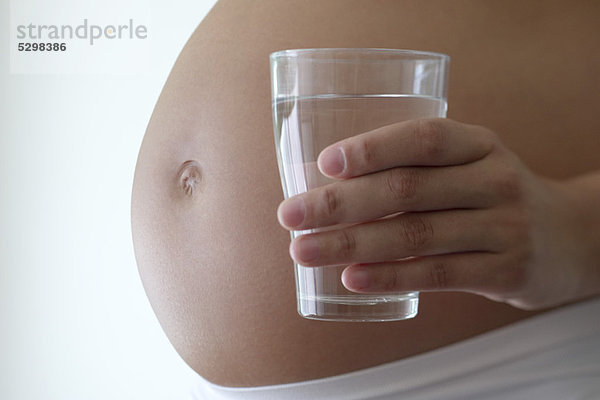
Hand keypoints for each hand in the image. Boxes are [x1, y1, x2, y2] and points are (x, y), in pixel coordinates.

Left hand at [277, 118, 599, 309]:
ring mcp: (502, 226)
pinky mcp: (505, 270)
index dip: (372, 148)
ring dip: (351, 244)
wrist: (570, 237)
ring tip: (304, 251)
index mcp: (479, 145)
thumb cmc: (493, 197)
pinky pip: (438, 275)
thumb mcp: (469, 167)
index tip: (324, 164)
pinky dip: (390, 276)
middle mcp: (493, 180)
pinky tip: (351, 279)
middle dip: (341, 204)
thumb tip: (329, 188)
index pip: (424, 138)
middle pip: (407, 189)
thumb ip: (415, 172)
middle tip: (290, 215)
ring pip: (416, 234)